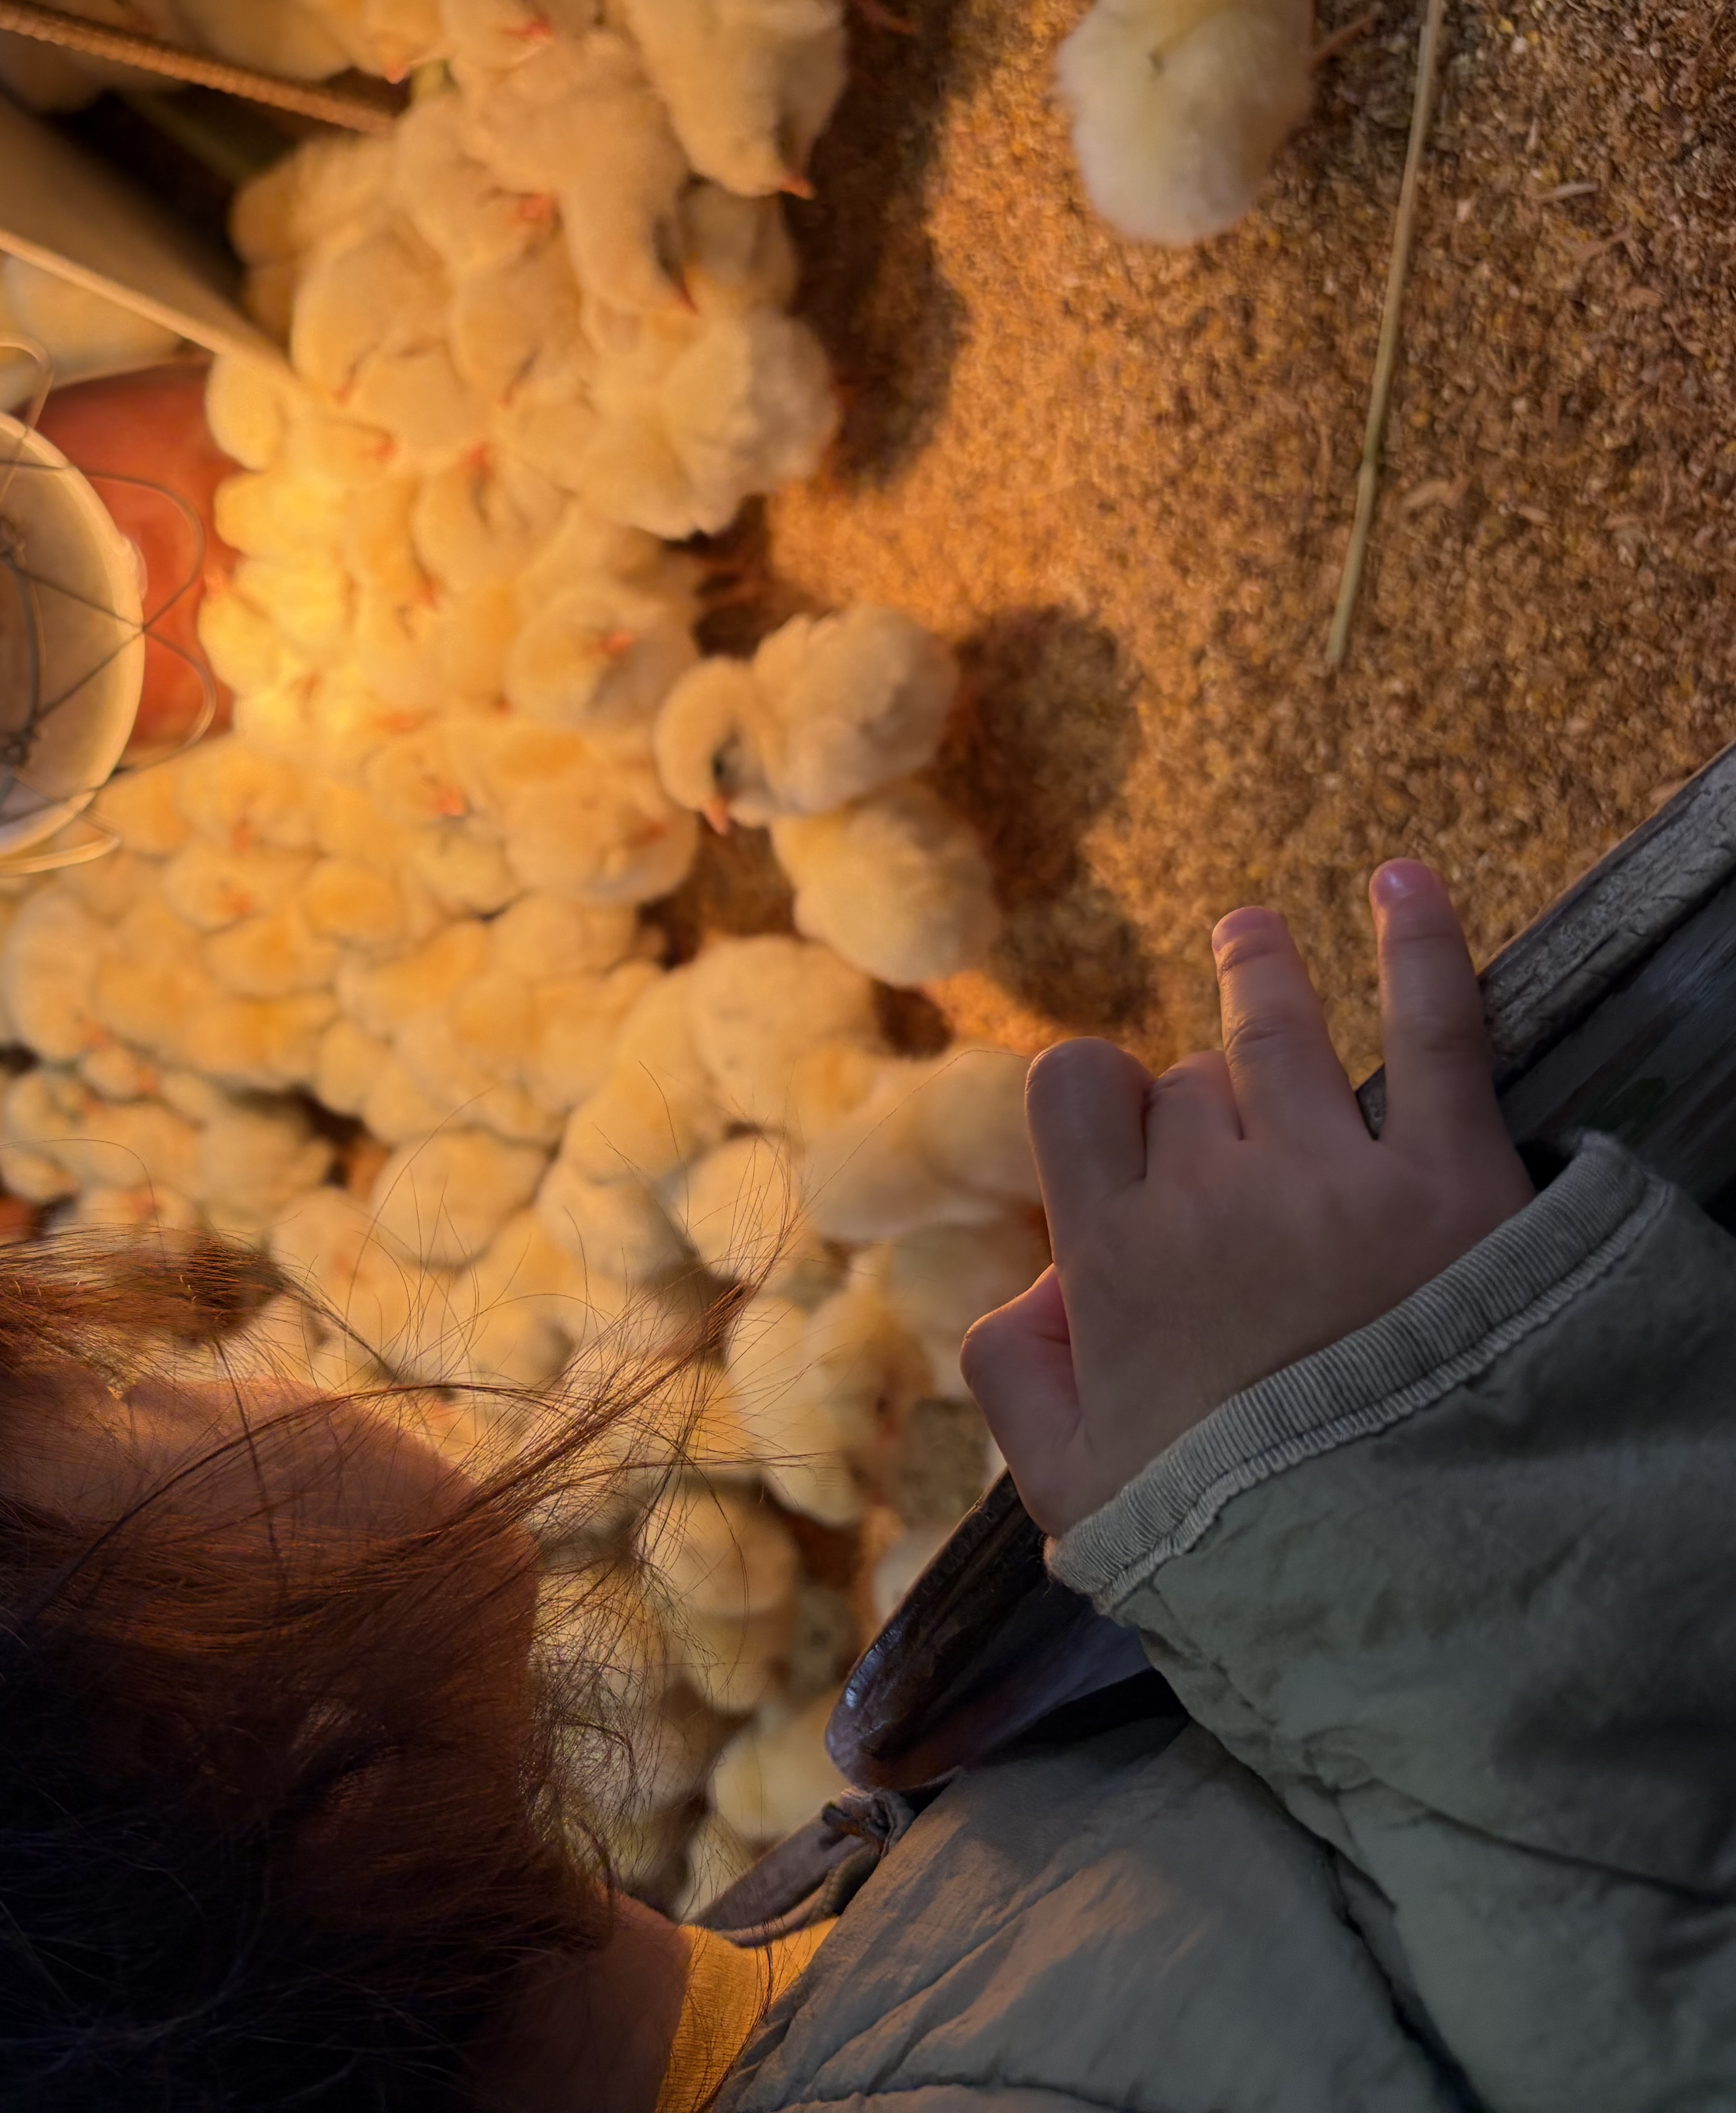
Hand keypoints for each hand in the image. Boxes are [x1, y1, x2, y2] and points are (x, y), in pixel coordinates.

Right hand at [963, 860, 1535, 1536]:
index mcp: (1115, 1259)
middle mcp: (1210, 1200)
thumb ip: (1015, 1383)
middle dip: (1201, 1094)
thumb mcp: (1074, 1491)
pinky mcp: (1458, 1184)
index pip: (1077, 1094)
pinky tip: (1403, 883)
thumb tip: (1029, 1294)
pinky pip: (1436, 1031)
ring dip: (1260, 969)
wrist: (1409, 1589)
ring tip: (1252, 933)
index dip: (1103, 1099)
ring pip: (1278, 1037)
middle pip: (1189, 1082)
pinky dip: (1421, 946)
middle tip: (1225, 1112)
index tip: (1132, 1129)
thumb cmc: (1233, 1545)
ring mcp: (1334, 1183)